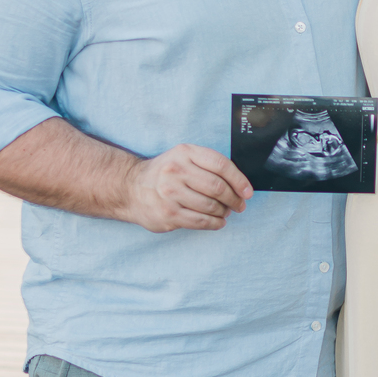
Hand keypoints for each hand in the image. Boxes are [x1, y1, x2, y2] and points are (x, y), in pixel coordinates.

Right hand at [125, 144, 252, 232]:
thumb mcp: (182, 158)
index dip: (239, 180)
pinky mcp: (169, 213)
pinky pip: (200, 221)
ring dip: (224, 212)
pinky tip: (217, 221)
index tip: (247, 191)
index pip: (221, 165)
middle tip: (239, 205)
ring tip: (225, 212)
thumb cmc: (164, 173)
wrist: (130, 188)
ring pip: (211, 206)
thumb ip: (207, 164)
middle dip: (234, 199)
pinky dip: (214, 223)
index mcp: (185, 153)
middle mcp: (176, 171)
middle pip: (218, 187)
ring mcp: (171, 194)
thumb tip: (239, 183)